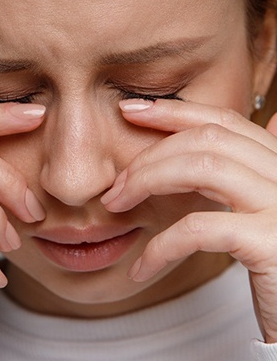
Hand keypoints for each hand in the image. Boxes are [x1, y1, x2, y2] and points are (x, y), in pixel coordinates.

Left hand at [101, 99, 276, 342]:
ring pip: (202, 169)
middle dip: (150, 155)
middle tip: (116, 183)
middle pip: (207, 140)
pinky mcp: (272, 245)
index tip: (130, 110)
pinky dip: (161, 246)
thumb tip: (274, 120)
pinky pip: (200, 230)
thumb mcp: (269, 208)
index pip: (223, 120)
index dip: (173, 111)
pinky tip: (142, 267)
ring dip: (147, 182)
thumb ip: (265, 166)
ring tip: (117, 206)